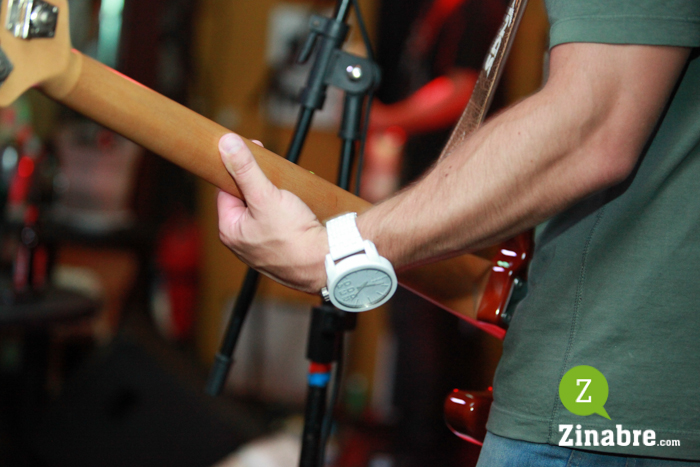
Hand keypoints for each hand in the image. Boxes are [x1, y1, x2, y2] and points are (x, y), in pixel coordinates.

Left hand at [216, 134, 327, 292]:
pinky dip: (284, 214)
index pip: (225, 190)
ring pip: (262, 213)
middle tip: (275, 175)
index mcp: (230, 231)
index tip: (253, 155)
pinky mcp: (279, 252)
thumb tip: (227, 144)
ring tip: (288, 193)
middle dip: (259, 185)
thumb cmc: (293, 236)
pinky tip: (295, 210)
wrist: (325, 263)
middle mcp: (242, 243)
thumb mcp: (265, 196)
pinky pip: (276, 226)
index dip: (239, 169)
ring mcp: (261, 249)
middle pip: (245, 201)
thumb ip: (246, 169)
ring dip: (273, 199)